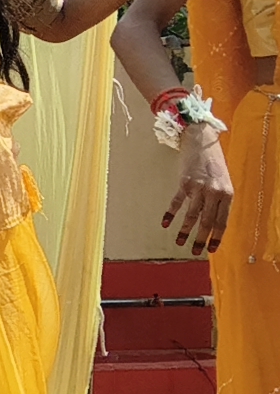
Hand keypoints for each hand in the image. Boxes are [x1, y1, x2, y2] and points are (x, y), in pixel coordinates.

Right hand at [166, 128, 232, 254]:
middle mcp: (214, 192)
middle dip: (201, 239)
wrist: (201, 141)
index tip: (211, 249)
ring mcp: (198, 188)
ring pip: (192, 215)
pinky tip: (166, 223)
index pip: (222, 221)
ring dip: (185, 231)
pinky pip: (177, 202)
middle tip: (195, 251)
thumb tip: (213, 222)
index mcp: (227, 194)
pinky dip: (170, 213)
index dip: (216, 237)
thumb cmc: (213, 163)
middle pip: (207, 221)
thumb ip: (220, 201)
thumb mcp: (223, 182)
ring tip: (179, 242)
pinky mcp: (184, 183)